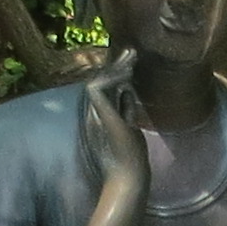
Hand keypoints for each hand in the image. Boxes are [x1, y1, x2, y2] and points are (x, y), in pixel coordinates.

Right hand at [78, 52, 148, 223]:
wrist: (126, 173)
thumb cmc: (127, 155)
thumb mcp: (129, 125)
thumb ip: (126, 108)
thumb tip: (127, 91)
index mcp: (102, 113)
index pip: (107, 87)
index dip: (116, 73)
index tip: (130, 62)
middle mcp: (95, 111)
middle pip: (103, 80)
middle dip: (117, 65)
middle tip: (131, 51)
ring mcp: (95, 111)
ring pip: (100, 80)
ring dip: (116, 68)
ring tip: (131, 57)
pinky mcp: (99, 112)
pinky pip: (99, 87)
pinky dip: (113, 77)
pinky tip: (127, 72)